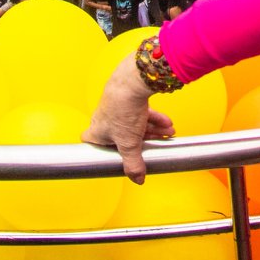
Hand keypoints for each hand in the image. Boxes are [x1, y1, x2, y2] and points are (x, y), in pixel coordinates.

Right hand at [82, 61, 174, 182]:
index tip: (113, 155)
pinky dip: (154, 118)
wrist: (133, 80)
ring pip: (134, 122)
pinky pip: (141, 111)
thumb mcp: (130, 144)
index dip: (101, 150)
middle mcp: (104, 117)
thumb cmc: (122, 109)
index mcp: (97, 131)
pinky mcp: (128, 95)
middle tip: (154, 145)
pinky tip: (167, 123)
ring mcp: (116, 105)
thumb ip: (133, 164)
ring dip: (152, 129)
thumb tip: (137, 179)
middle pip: (121, 135)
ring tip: (167, 133)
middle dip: (141, 140)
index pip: (91, 143)